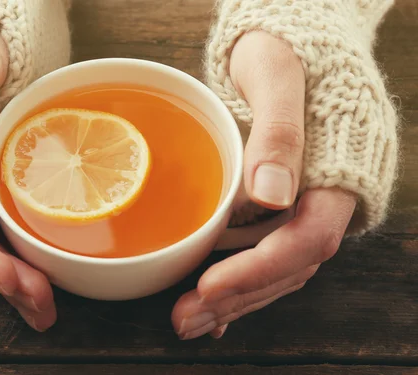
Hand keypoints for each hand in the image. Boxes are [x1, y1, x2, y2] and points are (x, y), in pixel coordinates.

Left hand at [172, 32, 356, 339]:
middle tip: (184, 319)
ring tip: (186, 319)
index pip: (306, 238)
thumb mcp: (277, 73)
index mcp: (335, 172)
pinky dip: (240, 282)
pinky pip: (266, 253)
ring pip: (276, 267)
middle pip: (287, 266)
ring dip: (234, 299)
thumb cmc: (285, 48)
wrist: (290, 41)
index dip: (260, 269)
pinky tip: (213, 304)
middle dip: (238, 297)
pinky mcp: (283, 206)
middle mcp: (323, 199)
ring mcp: (304, 205)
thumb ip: (280, 131)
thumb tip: (271, 196)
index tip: (210, 287)